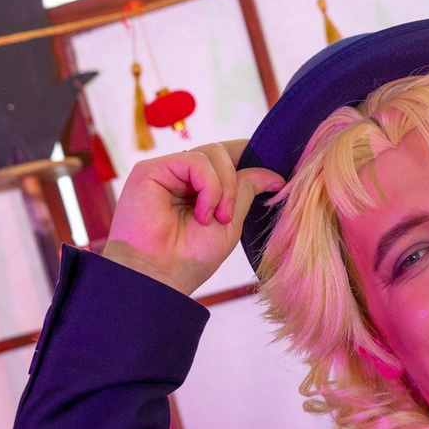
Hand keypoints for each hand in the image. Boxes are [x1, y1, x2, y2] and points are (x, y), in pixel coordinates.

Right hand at [103, 139, 283, 296]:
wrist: (158, 276)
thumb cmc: (189, 258)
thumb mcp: (230, 224)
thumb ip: (245, 192)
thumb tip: (274, 175)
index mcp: (198, 188)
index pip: (228, 159)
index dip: (250, 160)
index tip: (278, 180)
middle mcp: (181, 176)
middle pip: (223, 153)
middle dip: (236, 182)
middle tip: (228, 217)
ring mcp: (166, 170)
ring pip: (213, 153)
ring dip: (224, 187)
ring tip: (216, 219)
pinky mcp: (151, 169)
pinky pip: (195, 160)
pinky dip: (208, 186)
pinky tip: (202, 212)